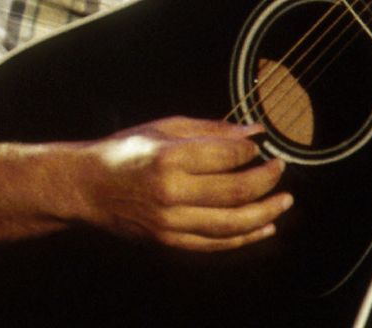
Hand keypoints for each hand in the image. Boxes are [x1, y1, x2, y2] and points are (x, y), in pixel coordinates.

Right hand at [75, 116, 289, 251]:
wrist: (88, 187)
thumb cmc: (124, 152)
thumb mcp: (164, 128)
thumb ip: (211, 130)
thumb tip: (252, 131)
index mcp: (170, 157)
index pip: (227, 157)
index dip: (252, 152)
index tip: (261, 148)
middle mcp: (171, 192)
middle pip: (235, 191)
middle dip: (266, 181)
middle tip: (279, 170)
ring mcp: (170, 221)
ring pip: (232, 223)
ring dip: (265, 213)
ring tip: (283, 202)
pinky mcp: (169, 240)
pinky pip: (215, 243)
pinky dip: (243, 237)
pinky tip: (262, 227)